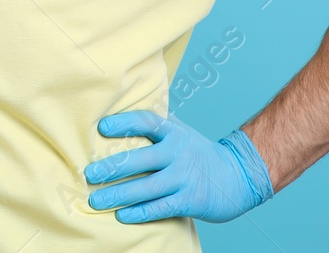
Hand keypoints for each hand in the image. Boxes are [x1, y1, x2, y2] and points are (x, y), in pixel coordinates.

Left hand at [84, 111, 272, 223]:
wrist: (239, 175)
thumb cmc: (197, 152)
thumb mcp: (180, 132)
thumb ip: (154, 127)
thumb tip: (118, 112)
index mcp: (174, 133)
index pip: (148, 122)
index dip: (125, 123)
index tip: (102, 127)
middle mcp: (178, 153)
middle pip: (141, 159)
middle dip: (112, 167)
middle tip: (89, 174)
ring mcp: (184, 178)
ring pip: (147, 187)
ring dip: (119, 195)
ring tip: (95, 200)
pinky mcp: (190, 201)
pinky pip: (161, 207)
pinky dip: (140, 212)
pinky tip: (121, 215)